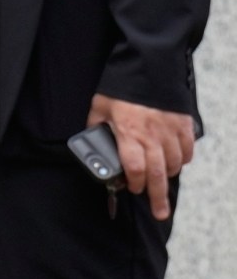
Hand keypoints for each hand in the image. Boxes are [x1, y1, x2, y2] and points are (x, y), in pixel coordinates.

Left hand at [92, 94, 195, 221]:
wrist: (147, 67)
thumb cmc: (120, 88)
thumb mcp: (99, 107)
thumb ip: (96, 126)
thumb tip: (92, 141)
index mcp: (129, 134)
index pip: (134, 168)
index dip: (133, 183)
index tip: (132, 188)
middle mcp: (152, 137)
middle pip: (158, 175)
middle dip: (158, 196)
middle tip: (160, 212)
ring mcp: (171, 132)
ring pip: (174, 164)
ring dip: (167, 175)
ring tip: (160, 180)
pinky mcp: (184, 126)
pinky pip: (187, 151)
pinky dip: (182, 160)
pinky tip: (175, 162)